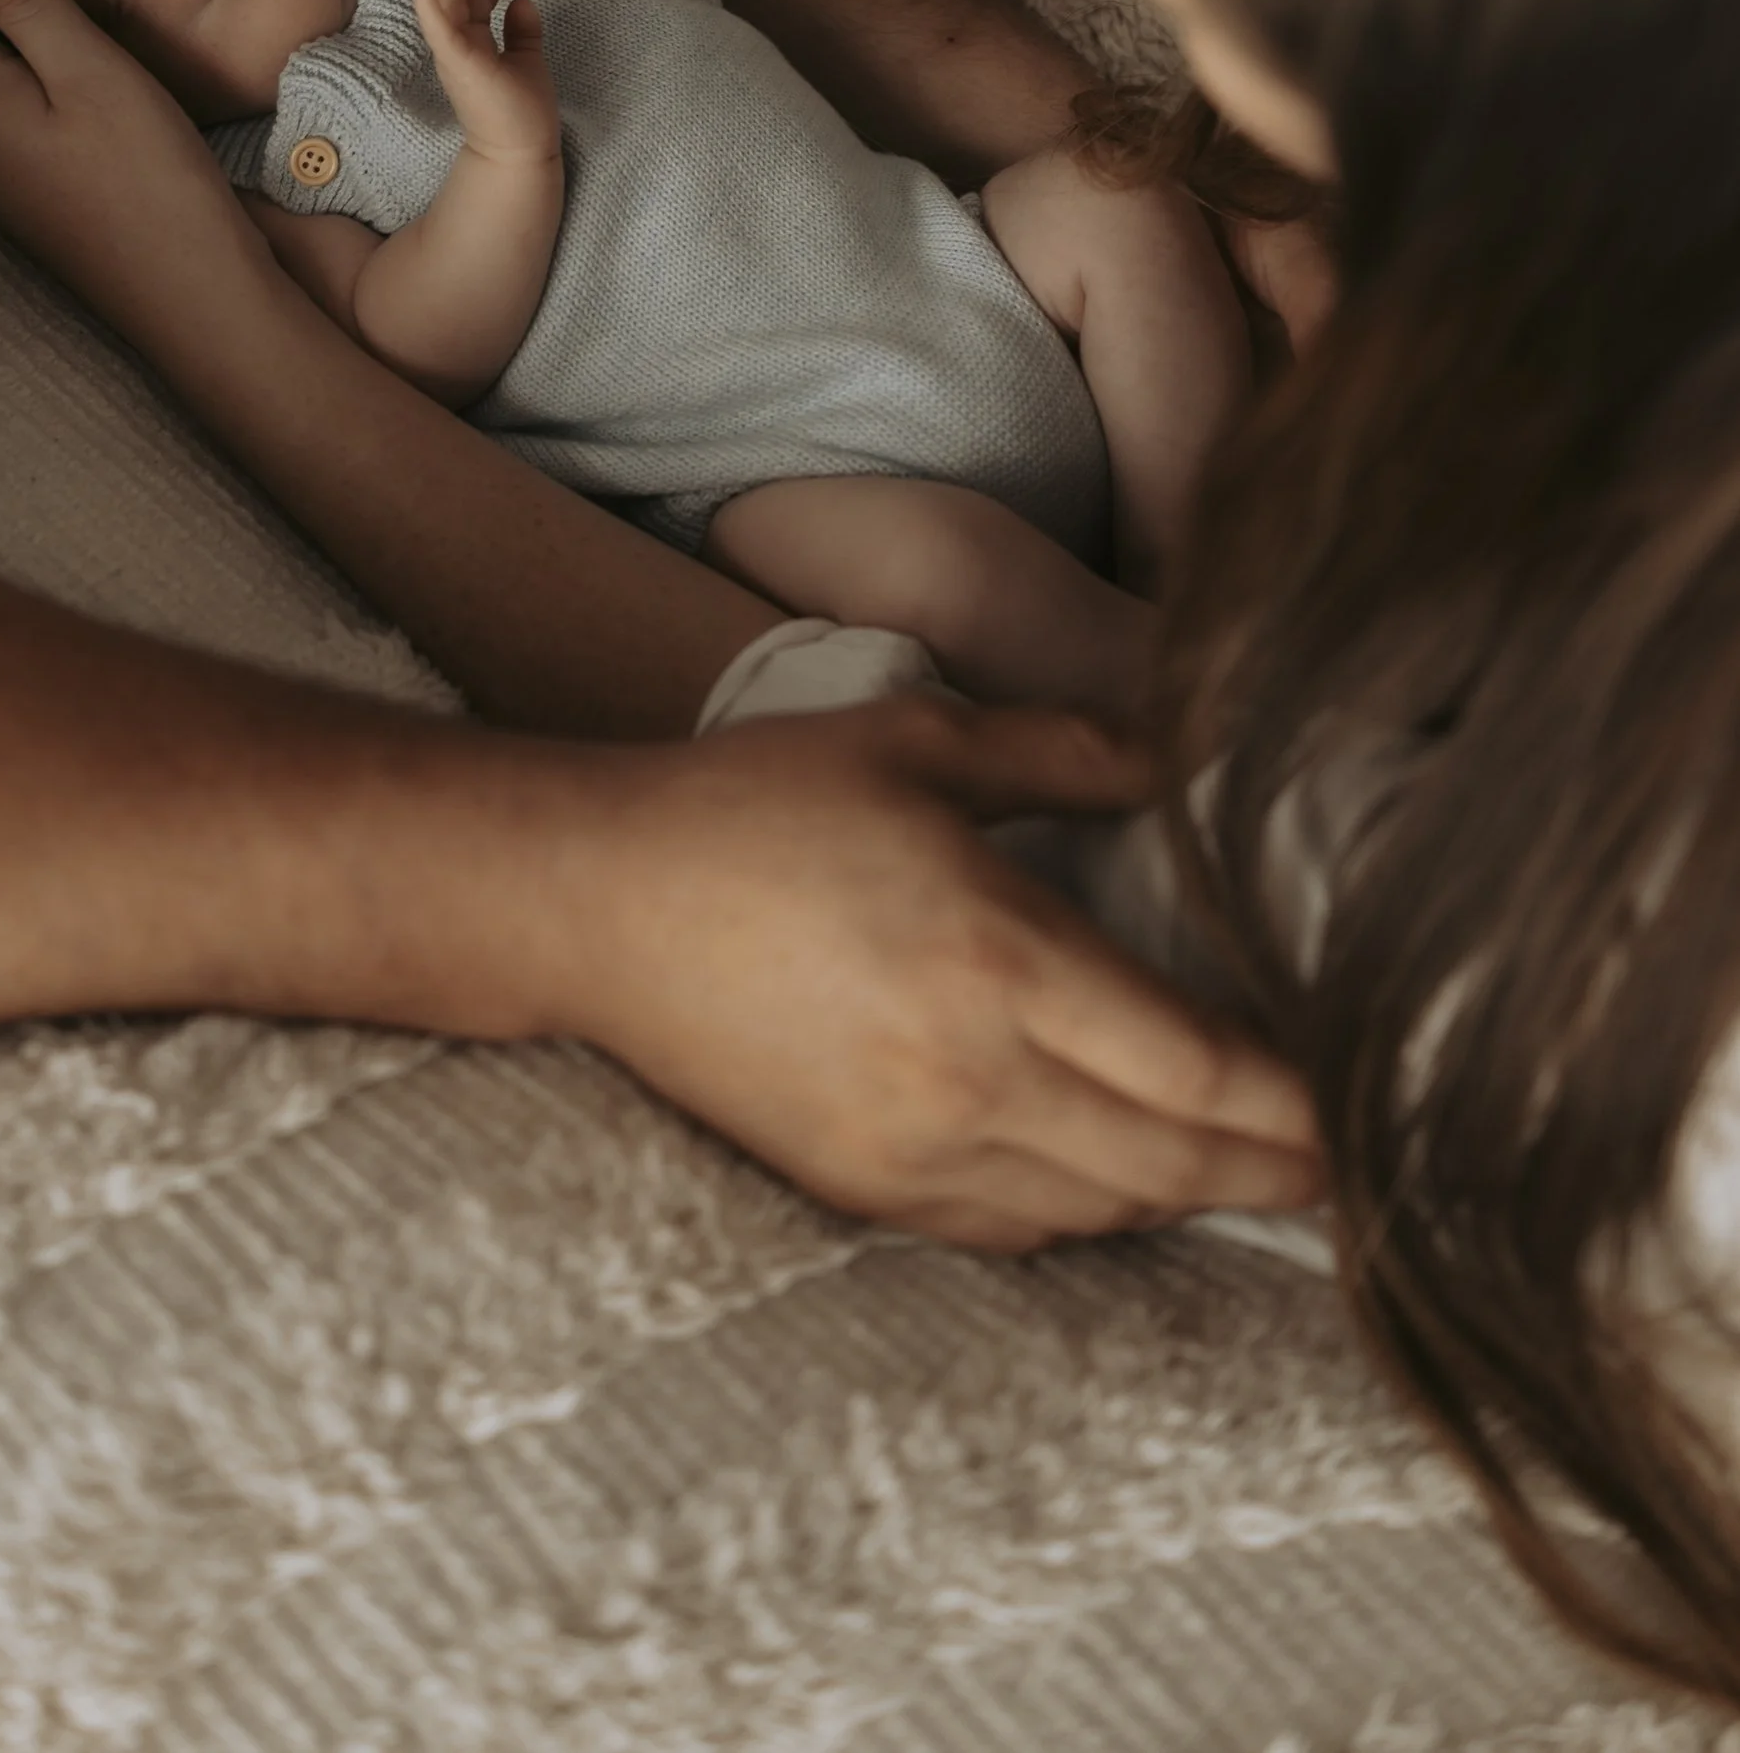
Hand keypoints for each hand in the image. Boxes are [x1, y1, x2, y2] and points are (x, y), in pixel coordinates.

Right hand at [411, 0, 558, 163]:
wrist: (522, 154)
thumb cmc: (523, 113)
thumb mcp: (527, 61)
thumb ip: (522, 33)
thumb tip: (523, 1)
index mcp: (470, 40)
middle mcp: (456, 43)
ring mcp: (454, 53)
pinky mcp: (458, 64)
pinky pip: (438, 32)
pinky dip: (430, 9)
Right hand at [584, 695, 1322, 1242]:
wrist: (595, 904)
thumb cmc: (756, 801)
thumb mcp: (919, 739)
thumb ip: (1068, 752)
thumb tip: (1183, 754)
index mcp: (1000, 957)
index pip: (1202, 1073)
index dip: (1302, 1104)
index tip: (1374, 1097)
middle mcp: (972, 1077)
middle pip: (1176, 1163)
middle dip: (1281, 1170)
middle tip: (1363, 1158)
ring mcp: (917, 1150)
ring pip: (1106, 1210)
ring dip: (1193, 1193)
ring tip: (1264, 1167)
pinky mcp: (866, 1189)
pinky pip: (1018, 1229)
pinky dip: (1095, 1211)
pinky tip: (1126, 1174)